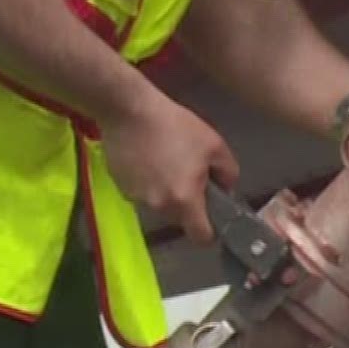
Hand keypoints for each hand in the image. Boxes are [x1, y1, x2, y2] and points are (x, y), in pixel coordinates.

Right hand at [102, 90, 240, 245]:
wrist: (130, 110)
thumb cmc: (176, 126)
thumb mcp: (214, 144)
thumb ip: (228, 172)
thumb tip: (227, 188)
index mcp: (184, 201)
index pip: (200, 236)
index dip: (210, 231)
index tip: (212, 217)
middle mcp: (159, 207)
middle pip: (179, 218)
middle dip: (186, 204)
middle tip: (190, 175)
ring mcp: (136, 198)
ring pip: (159, 205)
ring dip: (165, 192)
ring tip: (166, 161)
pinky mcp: (120, 187)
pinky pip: (141, 193)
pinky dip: (147, 183)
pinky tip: (147, 159)